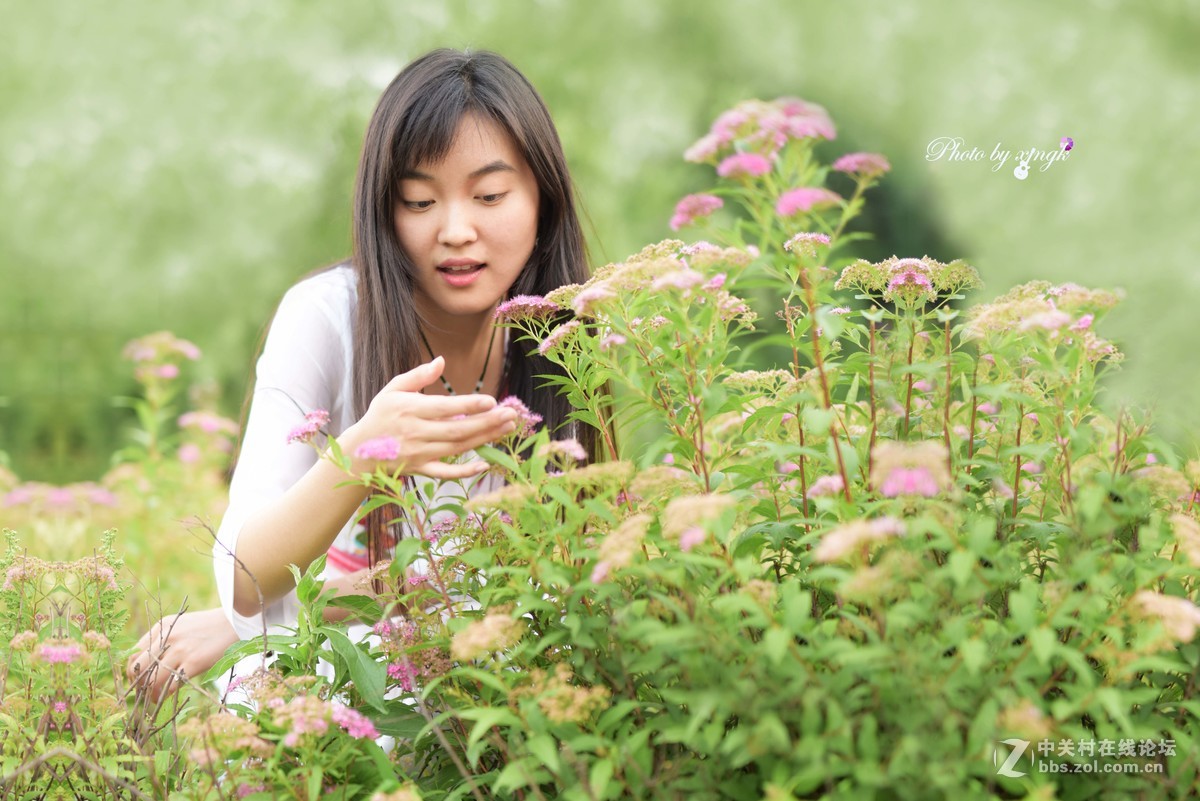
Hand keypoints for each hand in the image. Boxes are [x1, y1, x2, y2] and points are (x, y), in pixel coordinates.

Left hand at [126, 607, 238, 701]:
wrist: (234, 623)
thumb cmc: (208, 627)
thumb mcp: (181, 625)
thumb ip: (164, 639)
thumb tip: (148, 664)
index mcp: (162, 627)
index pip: (133, 653)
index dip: (132, 671)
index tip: (137, 681)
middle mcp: (167, 638)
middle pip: (137, 667)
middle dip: (136, 684)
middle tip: (143, 693)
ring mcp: (180, 649)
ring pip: (151, 679)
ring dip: (149, 693)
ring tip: (154, 699)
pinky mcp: (193, 662)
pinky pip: (170, 685)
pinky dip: (165, 695)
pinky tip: (167, 697)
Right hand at [342, 356, 517, 479]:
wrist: (359, 452)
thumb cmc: (380, 415)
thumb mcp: (392, 389)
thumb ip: (418, 375)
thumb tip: (442, 360)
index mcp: (410, 410)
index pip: (445, 408)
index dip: (469, 405)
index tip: (492, 401)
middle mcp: (416, 433)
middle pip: (457, 430)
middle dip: (487, 423)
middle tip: (512, 415)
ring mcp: (419, 454)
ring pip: (457, 448)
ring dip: (485, 439)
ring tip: (508, 428)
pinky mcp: (421, 470)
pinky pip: (445, 473)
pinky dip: (465, 472)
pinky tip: (485, 465)